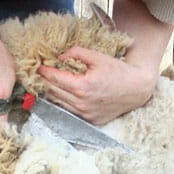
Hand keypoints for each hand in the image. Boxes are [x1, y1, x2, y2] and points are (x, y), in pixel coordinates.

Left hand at [38, 45, 155, 124]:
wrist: (137, 89)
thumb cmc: (119, 71)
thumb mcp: (98, 57)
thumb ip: (76, 53)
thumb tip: (59, 56)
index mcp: (83, 87)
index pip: (54, 78)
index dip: (44, 71)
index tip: (37, 65)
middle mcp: (82, 103)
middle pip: (53, 91)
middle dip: (43, 80)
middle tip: (37, 72)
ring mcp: (85, 114)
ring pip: (58, 103)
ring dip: (50, 92)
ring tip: (45, 82)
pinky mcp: (89, 120)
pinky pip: (68, 110)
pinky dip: (61, 101)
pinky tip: (59, 93)